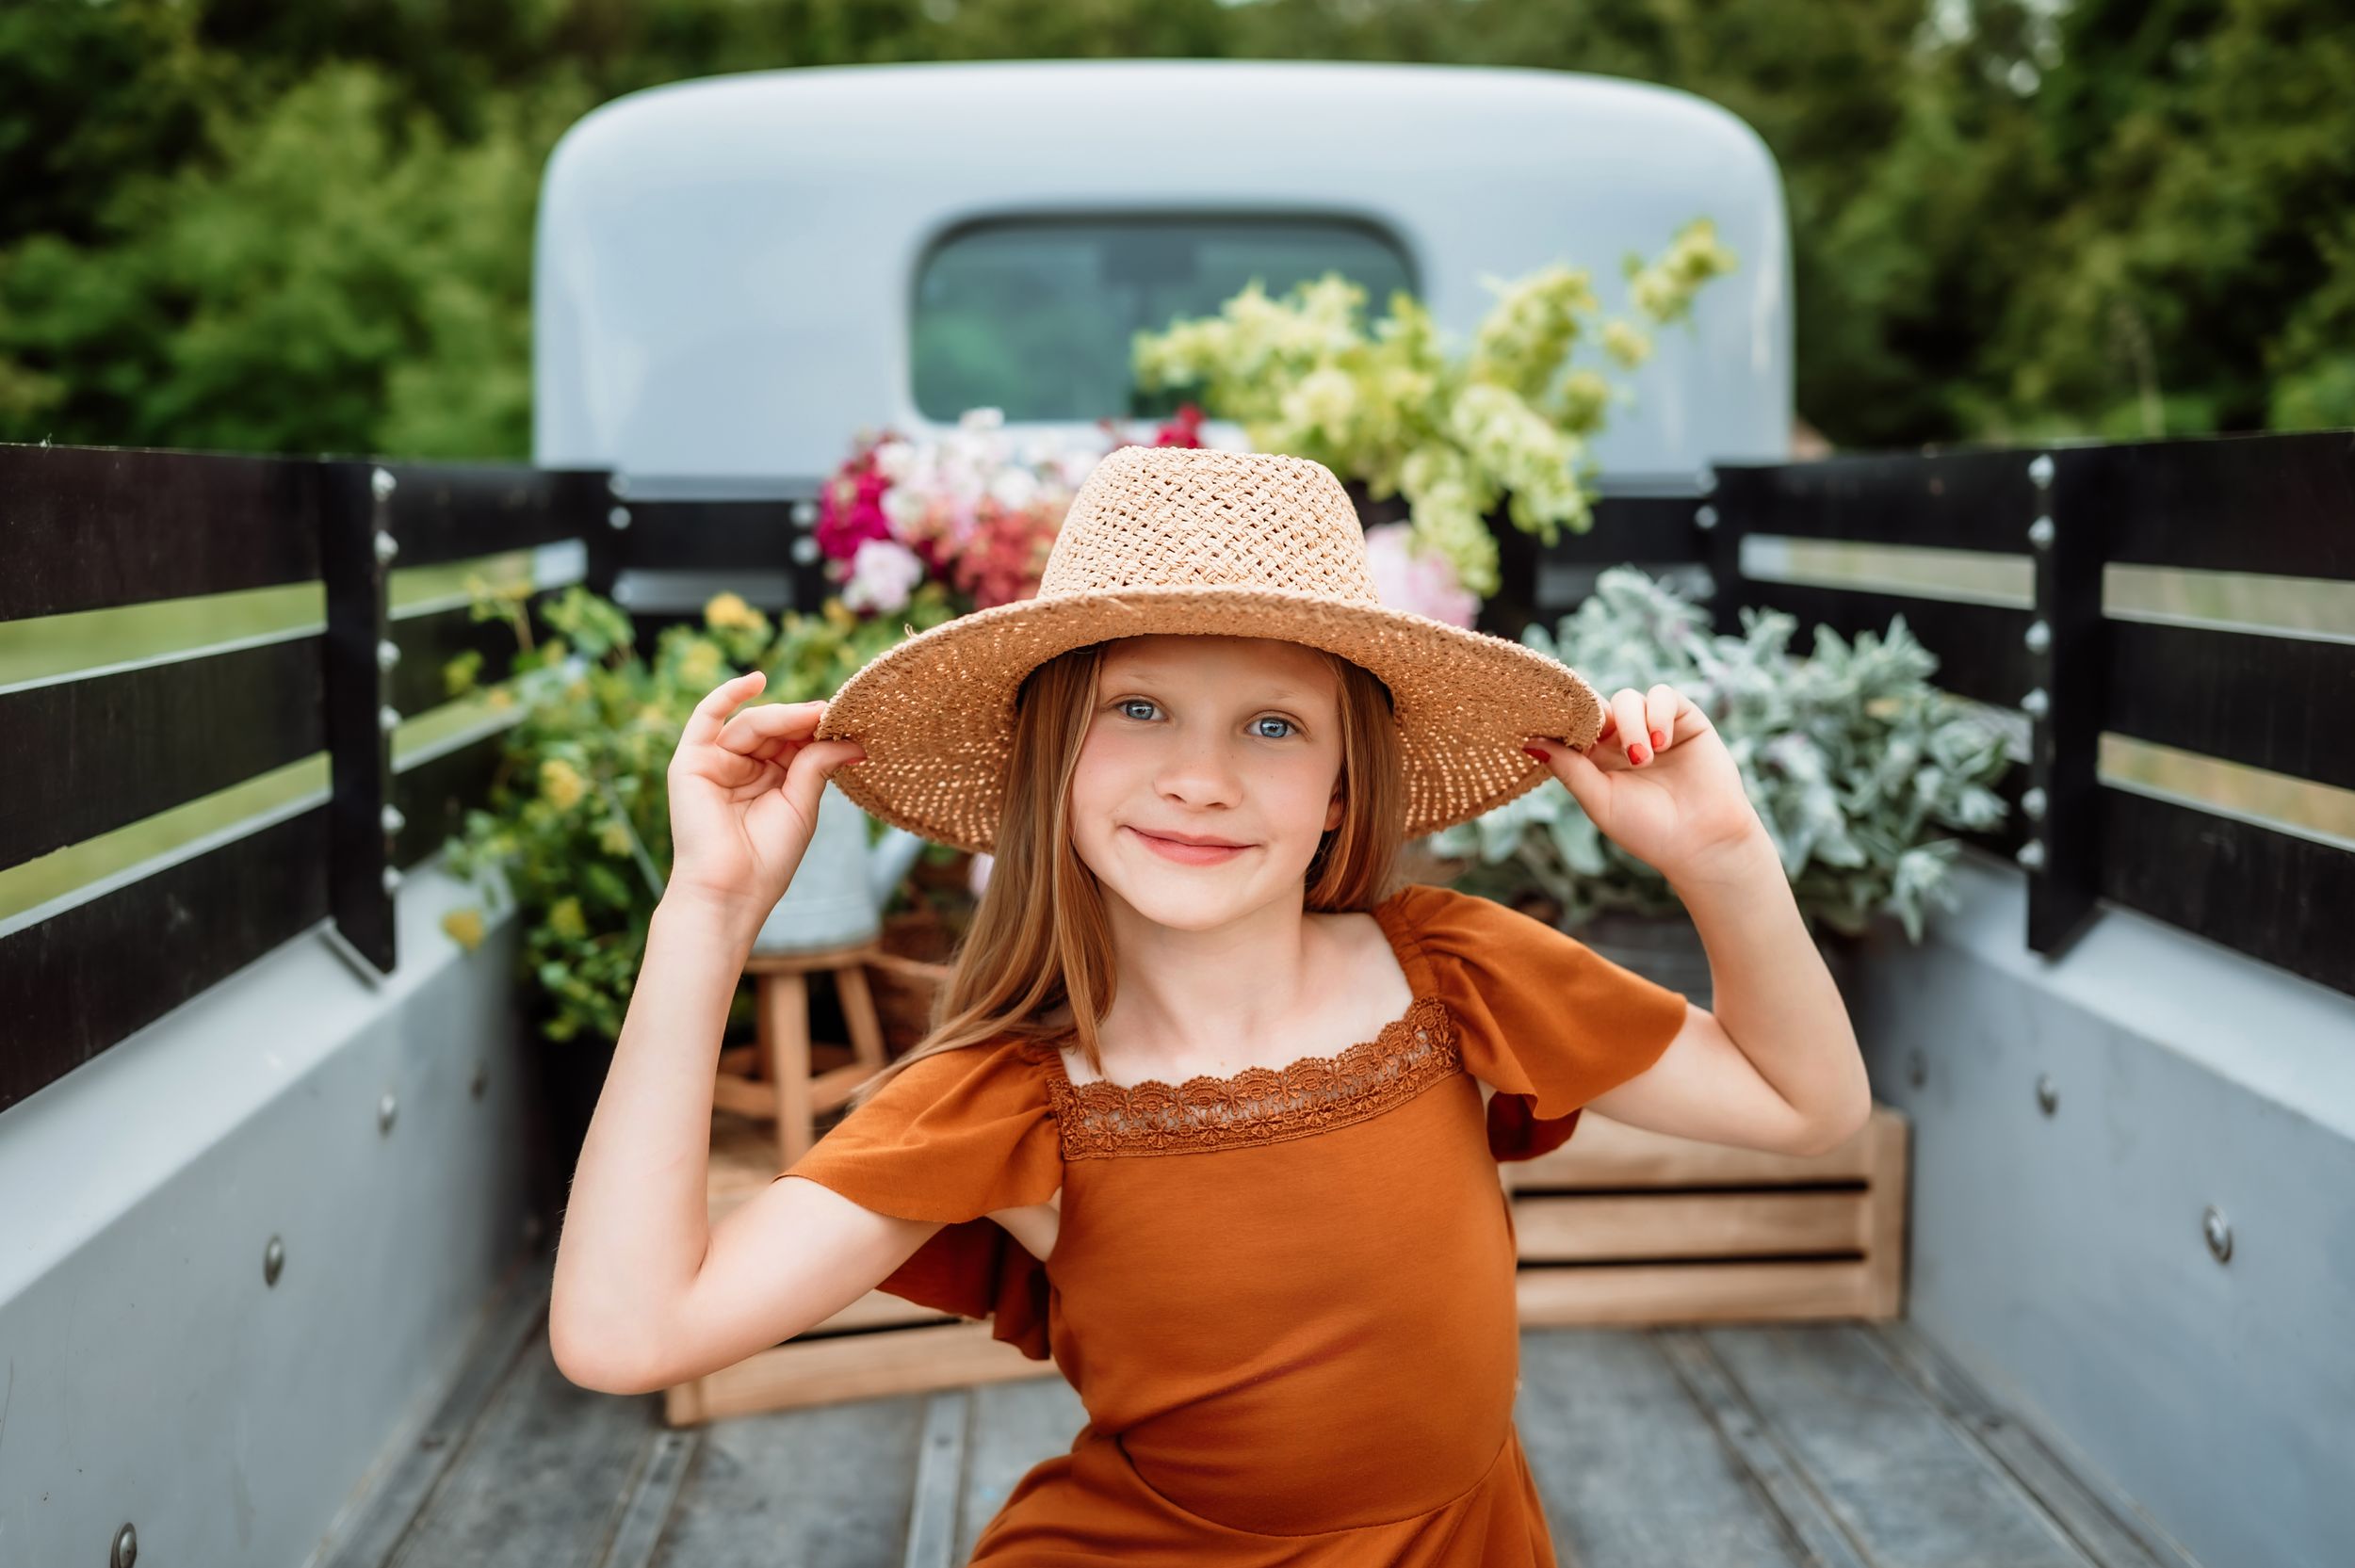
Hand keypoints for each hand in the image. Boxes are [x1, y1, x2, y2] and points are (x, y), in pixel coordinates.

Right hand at [664, 670, 868, 919]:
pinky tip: (757, 680)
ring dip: (783, 717)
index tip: (846, 721)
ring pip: (751, 723)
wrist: (731, 890)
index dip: (815, 730)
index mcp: (769, 779)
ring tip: (812, 716)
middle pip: (773, 729)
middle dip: (802, 721)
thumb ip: (816, 765)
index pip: (793, 742)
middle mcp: (741, 767)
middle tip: (831, 715)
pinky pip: (706, 717)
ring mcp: (715, 762)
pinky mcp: (691, 761)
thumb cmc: (766, 858)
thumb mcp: (801, 805)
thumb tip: (851, 742)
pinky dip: (728, 694)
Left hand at [1525, 683, 1768, 885]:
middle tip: (1608, 747)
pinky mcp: (1684, 720)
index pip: (1573, 724)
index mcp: (1596, 758)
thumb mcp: (1600, 800)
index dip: (1563, 719)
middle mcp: (1622, 739)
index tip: (1554, 722)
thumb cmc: (1648, 829)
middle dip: (1598, 721)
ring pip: (1628, 698)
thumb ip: (1569, 768)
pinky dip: (1657, 713)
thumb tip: (1528, 742)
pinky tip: (1660, 743)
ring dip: (1631, 724)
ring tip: (1642, 759)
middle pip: (1598, 706)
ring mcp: (1653, 727)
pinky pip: (1663, 695)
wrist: (1703, 842)